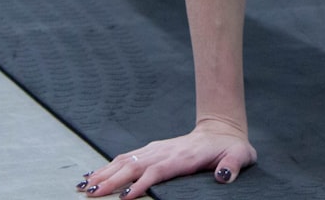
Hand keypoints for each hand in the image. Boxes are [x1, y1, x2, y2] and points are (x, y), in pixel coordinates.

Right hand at [75, 119, 256, 197]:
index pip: (158, 171)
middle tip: (90, 194)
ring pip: (127, 161)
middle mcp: (166, 151)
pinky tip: (95, 176)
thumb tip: (224, 176)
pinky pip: (128, 158)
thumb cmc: (231, 147)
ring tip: (84, 186)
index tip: (124, 198)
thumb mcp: (240, 155)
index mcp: (184, 157)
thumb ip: (233, 165)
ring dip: (105, 173)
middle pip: (135, 166)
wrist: (223, 130)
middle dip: (112, 180)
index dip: (141, 184)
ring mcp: (158, 149)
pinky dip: (110, 166)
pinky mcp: (153, 150)